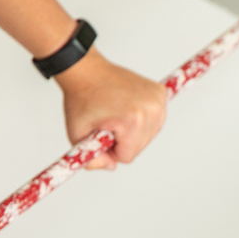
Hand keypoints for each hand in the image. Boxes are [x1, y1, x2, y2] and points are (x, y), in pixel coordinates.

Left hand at [54, 51, 167, 169]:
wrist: (87, 71)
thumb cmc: (81, 99)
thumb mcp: (77, 136)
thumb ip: (92, 160)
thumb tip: (111, 166)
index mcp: (133, 120)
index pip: (127, 156)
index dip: (110, 148)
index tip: (101, 132)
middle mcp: (151, 109)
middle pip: (140, 147)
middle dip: (122, 140)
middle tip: (107, 121)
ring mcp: (158, 100)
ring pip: (148, 135)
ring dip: (132, 131)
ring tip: (116, 113)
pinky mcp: (161, 93)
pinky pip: (154, 120)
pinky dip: (141, 119)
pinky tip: (127, 108)